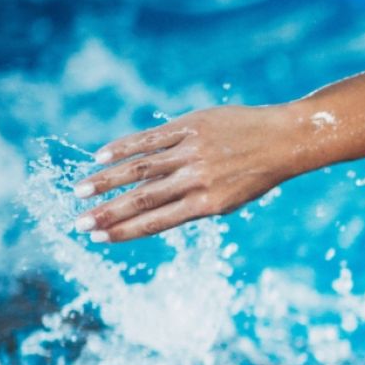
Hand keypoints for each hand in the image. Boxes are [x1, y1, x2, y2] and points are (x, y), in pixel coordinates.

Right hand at [74, 104, 302, 241]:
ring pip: (141, 168)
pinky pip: (151, 138)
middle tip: (79, 223)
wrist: (285, 139)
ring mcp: (192, 152)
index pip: (158, 221)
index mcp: (208, 204)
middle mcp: (197, 179)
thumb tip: (155, 209)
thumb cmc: (257, 173)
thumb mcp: (231, 198)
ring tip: (81, 190)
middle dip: (108, 212)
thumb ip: (195, 203)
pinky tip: (101, 156)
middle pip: (143, 199)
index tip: (99, 237)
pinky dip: (125, 147)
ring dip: (107, 180)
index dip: (126, 230)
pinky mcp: (191, 126)